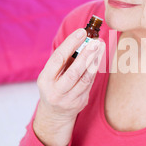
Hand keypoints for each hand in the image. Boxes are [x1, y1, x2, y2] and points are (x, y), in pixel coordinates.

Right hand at [33, 28, 104, 145]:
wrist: (55, 113)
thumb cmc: (54, 85)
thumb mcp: (51, 73)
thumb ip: (64, 59)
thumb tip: (83, 38)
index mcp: (45, 80)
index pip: (58, 59)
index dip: (71, 44)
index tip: (82, 32)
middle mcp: (56, 91)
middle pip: (74, 72)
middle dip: (86, 55)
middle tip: (96, 41)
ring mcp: (68, 99)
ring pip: (85, 79)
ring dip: (95, 62)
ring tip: (101, 47)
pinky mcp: (80, 103)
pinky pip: (89, 84)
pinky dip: (94, 70)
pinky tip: (99, 59)